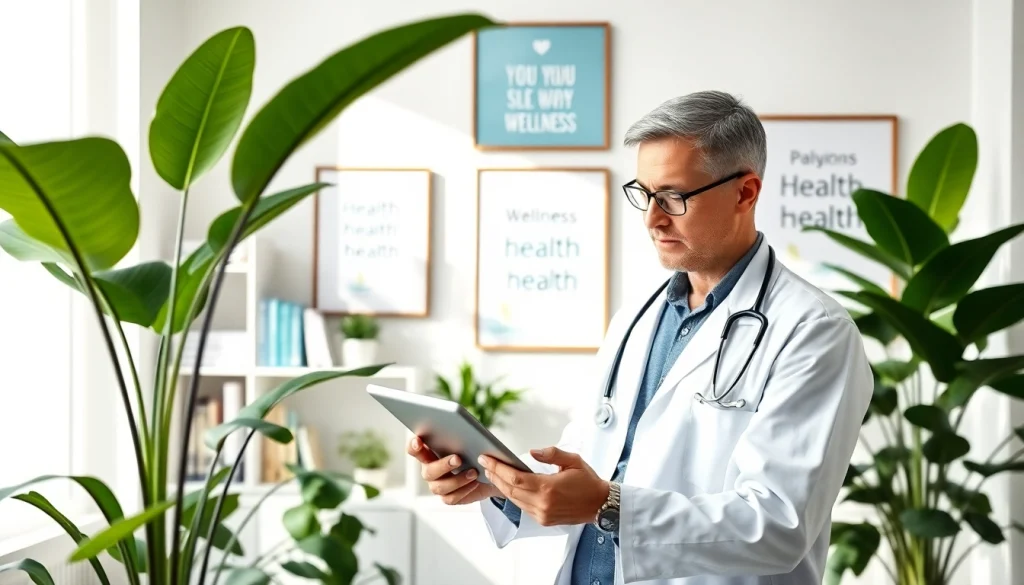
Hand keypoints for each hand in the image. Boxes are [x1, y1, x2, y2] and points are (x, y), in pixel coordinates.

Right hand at [406, 436, 499, 504]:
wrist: (487, 470)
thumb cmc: (473, 451)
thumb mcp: (469, 440)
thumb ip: (460, 435)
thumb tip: (463, 431)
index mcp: (429, 453)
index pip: (414, 450)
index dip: (413, 446)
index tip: (418, 440)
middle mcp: (430, 470)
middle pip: (428, 471)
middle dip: (443, 465)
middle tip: (458, 459)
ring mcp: (437, 485)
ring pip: (439, 487)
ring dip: (457, 480)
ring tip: (473, 472)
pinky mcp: (448, 497)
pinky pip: (451, 498)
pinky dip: (464, 490)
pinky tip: (475, 482)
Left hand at [478, 446, 608, 526]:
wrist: (601, 505)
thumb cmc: (588, 482)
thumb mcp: (573, 460)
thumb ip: (551, 454)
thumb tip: (532, 452)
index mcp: (548, 488)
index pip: (515, 478)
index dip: (498, 468)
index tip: (487, 459)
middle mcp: (543, 504)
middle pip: (510, 490)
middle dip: (495, 476)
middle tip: (485, 463)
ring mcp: (542, 514)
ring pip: (514, 499)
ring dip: (502, 486)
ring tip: (493, 472)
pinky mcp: (543, 520)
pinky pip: (523, 506)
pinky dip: (513, 495)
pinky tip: (509, 485)